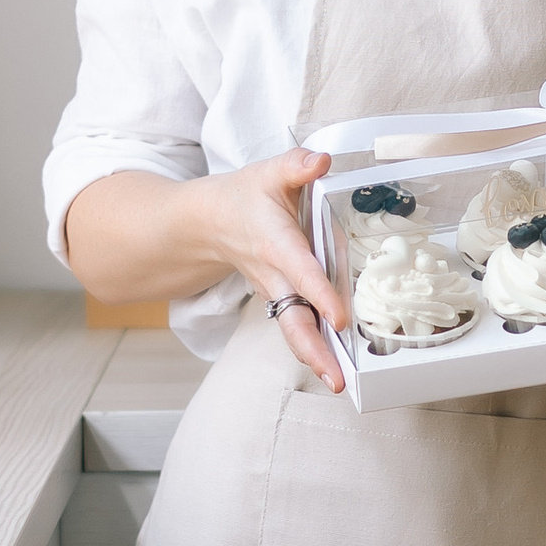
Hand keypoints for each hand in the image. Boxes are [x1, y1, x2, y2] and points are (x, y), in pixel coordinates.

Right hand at [198, 147, 349, 389]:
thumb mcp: (269, 172)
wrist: (206, 223)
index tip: (339, 317)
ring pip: (293, 331)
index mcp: (275, 242)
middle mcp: (274, 275)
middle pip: (292, 319)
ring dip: (314, 359)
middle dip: (313, 350)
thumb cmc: (243, 197)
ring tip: (339, 385)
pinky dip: (313, 351)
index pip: (300, 270)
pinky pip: (295, 329)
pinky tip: (335, 370)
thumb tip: (322, 160)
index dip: (319, 293)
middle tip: (336, 378)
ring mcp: (276, 293)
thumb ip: (297, 165)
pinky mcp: (280, 301)